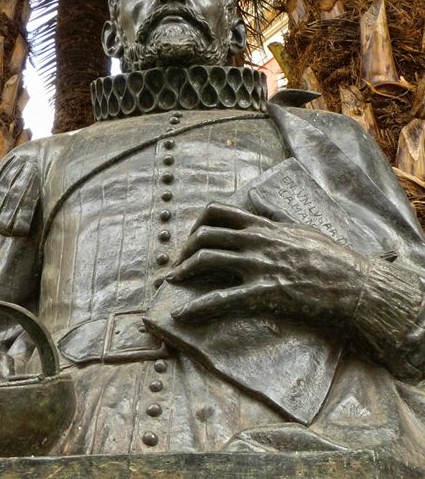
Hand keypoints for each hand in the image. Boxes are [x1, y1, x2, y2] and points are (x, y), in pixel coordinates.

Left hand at [168, 203, 367, 323]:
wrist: (353, 284)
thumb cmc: (331, 258)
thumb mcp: (301, 230)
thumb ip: (277, 221)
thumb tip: (263, 213)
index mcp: (263, 226)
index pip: (219, 211)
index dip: (197, 223)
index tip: (192, 238)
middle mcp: (256, 241)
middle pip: (206, 236)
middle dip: (184, 250)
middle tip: (177, 266)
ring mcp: (259, 265)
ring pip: (208, 260)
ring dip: (184, 272)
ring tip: (174, 283)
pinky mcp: (265, 292)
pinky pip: (222, 299)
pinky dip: (198, 307)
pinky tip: (183, 315)